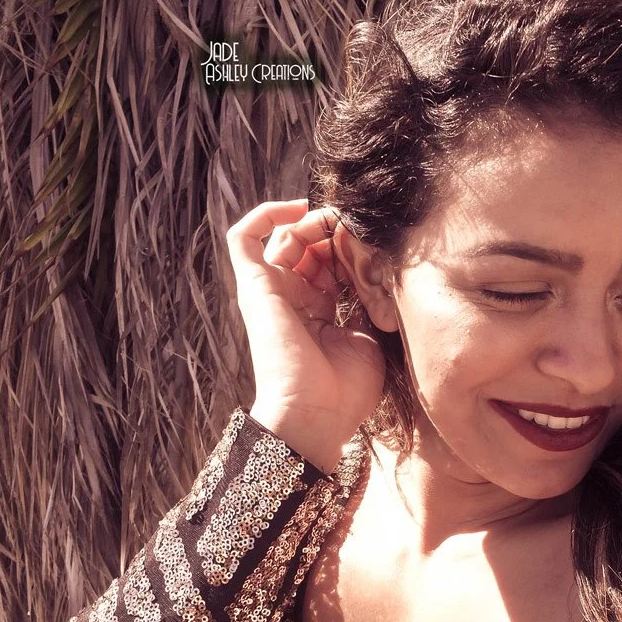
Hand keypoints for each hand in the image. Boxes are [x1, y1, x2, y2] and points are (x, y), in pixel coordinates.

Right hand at [226, 199, 383, 473]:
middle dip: (336, 232)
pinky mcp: (254, 286)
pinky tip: (300, 207)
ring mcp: (271, 291)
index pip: (332, 265)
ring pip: (286, 236)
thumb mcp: (368, 337)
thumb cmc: (345, 390)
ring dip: (315, 223)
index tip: (378, 245)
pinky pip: (244, 237)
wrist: (315, 414)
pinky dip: (267, 214)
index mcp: (318, 313)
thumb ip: (369, 303)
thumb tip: (378, 270)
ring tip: (339, 223)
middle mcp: (292, 299)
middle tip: (360, 227)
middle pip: (310, 247)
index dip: (353, 250)